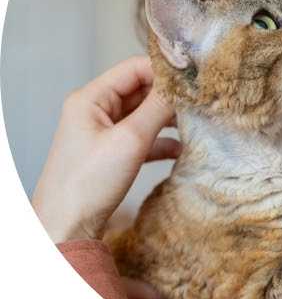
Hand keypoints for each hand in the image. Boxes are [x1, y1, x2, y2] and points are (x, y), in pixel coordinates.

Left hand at [32, 55, 179, 242]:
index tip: (193, 80)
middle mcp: (95, 110)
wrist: (65, 230)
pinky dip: (160, 141)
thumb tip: (183, 86)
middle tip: (198, 104)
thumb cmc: (87, 184)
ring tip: (193, 126)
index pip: (134, 68)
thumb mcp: (129, 140)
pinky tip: (178, 151)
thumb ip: (157, 108)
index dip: (164, 72)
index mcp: (90, 98)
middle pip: (140, 90)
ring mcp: (103, 132)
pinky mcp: (111, 153)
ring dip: (167, 120)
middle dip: (168, 97)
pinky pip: (141, 137)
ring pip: (143, 114)